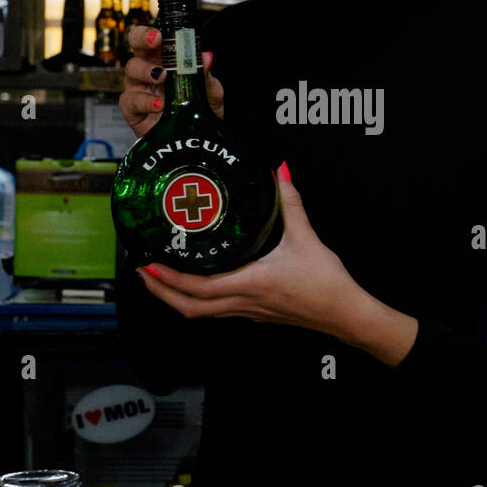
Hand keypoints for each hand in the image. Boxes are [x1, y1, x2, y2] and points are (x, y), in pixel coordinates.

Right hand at [118, 0, 224, 137]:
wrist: (194, 144)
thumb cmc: (199, 113)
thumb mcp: (212, 95)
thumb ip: (208, 78)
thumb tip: (206, 56)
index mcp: (167, 56)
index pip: (164, 27)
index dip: (166, 6)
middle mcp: (149, 67)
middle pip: (135, 42)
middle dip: (143, 36)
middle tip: (156, 40)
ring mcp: (138, 88)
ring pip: (130, 70)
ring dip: (147, 71)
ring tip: (163, 78)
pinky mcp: (132, 109)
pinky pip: (130, 100)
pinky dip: (145, 101)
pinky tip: (159, 105)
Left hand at [135, 166, 365, 338]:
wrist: (345, 314)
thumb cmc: (325, 282)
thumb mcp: (306, 236)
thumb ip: (290, 201)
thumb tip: (279, 172)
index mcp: (249, 284)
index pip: (196, 288)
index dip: (167, 279)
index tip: (147, 266)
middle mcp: (242, 303)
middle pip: (189, 307)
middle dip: (161, 292)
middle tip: (142, 273)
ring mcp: (248, 312)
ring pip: (202, 313)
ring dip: (177, 298)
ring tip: (162, 279)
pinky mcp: (257, 314)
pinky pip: (218, 311)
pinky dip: (199, 300)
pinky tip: (199, 284)